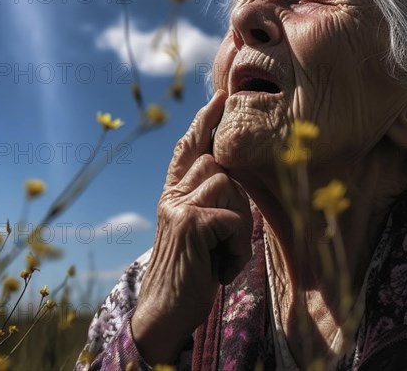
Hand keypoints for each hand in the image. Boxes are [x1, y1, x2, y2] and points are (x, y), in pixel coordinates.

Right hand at [131, 90, 252, 363]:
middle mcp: (172, 193)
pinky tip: (223, 266)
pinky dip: (237, 244)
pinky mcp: (189, 222)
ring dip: (239, 224)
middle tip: (229, 234)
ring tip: (225, 254)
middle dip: (237, 195)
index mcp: (174, 193)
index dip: (204, 121)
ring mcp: (177, 205)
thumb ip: (208, 198)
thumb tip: (232, 172)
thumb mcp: (199, 229)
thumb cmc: (192, 269)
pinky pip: (232, 216)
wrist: (167, 310)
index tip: (220, 96)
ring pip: (228, 184)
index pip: (189, 147)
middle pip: (218, 162)